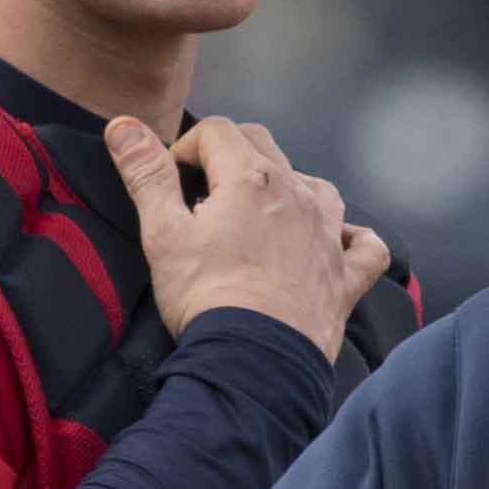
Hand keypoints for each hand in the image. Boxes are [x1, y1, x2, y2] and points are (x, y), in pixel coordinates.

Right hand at [105, 113, 388, 360]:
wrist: (256, 361)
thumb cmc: (206, 298)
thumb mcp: (163, 233)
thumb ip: (145, 175)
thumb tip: (123, 126)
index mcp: (251, 179)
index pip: (217, 132)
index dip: (188, 145)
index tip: (172, 173)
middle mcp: (297, 196)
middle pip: (266, 147)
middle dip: (232, 154)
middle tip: (206, 187)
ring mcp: (328, 236)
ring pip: (317, 187)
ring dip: (291, 186)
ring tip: (265, 209)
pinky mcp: (345, 278)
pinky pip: (365, 248)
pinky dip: (354, 239)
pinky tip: (340, 242)